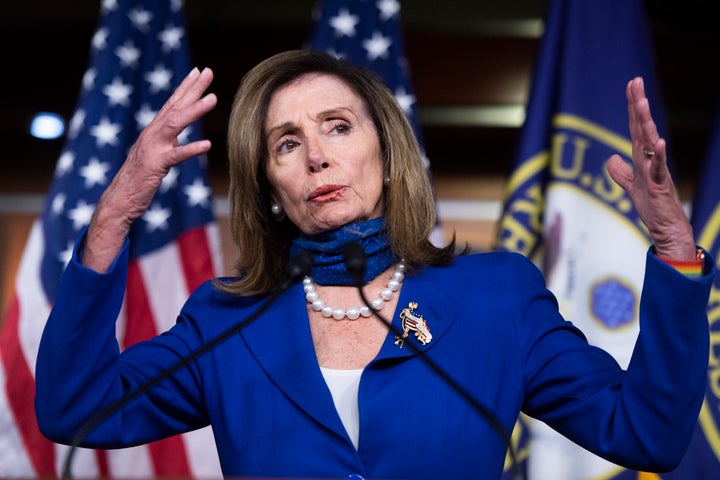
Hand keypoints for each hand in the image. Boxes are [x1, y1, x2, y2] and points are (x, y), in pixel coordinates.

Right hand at [84, 67, 216, 271]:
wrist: (119, 201)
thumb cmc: (138, 180)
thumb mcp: (154, 156)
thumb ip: (165, 144)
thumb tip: (178, 137)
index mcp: (153, 132)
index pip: (171, 104)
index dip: (185, 87)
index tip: (199, 72)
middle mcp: (152, 134)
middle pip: (175, 106)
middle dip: (192, 88)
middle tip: (208, 71)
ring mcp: (153, 148)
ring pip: (176, 123)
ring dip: (195, 110)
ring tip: (213, 98)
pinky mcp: (155, 166)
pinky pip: (176, 156)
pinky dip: (191, 149)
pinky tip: (207, 144)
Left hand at [606, 77, 695, 259]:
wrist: (667, 230)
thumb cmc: (653, 208)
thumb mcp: (630, 188)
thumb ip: (620, 173)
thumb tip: (612, 157)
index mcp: (641, 159)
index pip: (635, 128)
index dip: (632, 107)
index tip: (632, 85)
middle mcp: (649, 160)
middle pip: (641, 128)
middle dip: (638, 105)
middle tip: (636, 82)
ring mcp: (656, 171)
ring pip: (649, 143)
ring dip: (646, 123)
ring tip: (642, 103)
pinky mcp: (660, 186)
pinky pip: (659, 168)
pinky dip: (659, 155)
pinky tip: (660, 141)